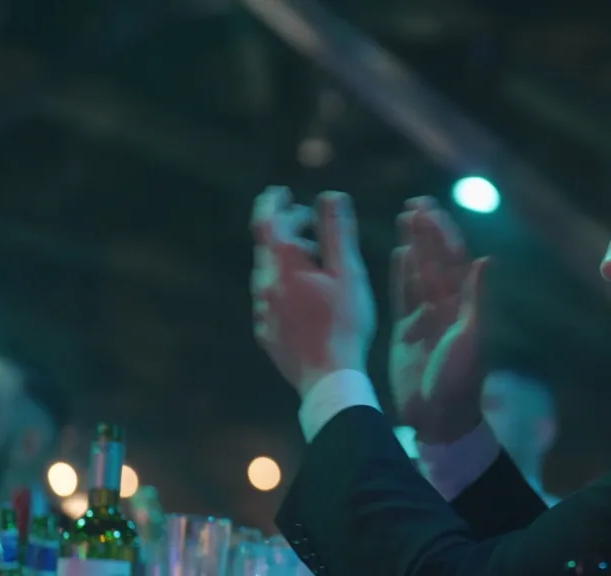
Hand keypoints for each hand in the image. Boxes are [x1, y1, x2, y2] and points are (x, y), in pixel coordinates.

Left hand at [251, 186, 375, 397]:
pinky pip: (271, 299)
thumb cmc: (344, 323)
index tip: (282, 192)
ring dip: (288, 259)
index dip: (273, 203)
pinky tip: (306, 297)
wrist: (329, 378)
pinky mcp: (266, 332)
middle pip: (269, 246)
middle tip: (312, 224)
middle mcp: (265, 285)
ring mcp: (262, 311)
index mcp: (284, 266)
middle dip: (287, 229)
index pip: (267, 221)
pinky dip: (285, 286)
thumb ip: (337, 232)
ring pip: (269, 273)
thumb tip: (331, 195)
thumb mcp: (348, 272)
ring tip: (316, 262)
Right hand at [389, 197, 487, 443]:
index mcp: (463, 307)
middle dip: (427, 232)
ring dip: (414, 246)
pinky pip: (403, 296)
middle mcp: (446, 308)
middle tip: (415, 203)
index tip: (431, 210)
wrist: (439, 418)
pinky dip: (401, 274)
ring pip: (419, 273)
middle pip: (435, 261)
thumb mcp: (471, 339)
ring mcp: (425, 319)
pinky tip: (397, 253)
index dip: (444, 234)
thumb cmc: (459, 382)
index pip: (453, 261)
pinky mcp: (406, 332)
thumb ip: (477, 299)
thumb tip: (484, 260)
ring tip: (405, 218)